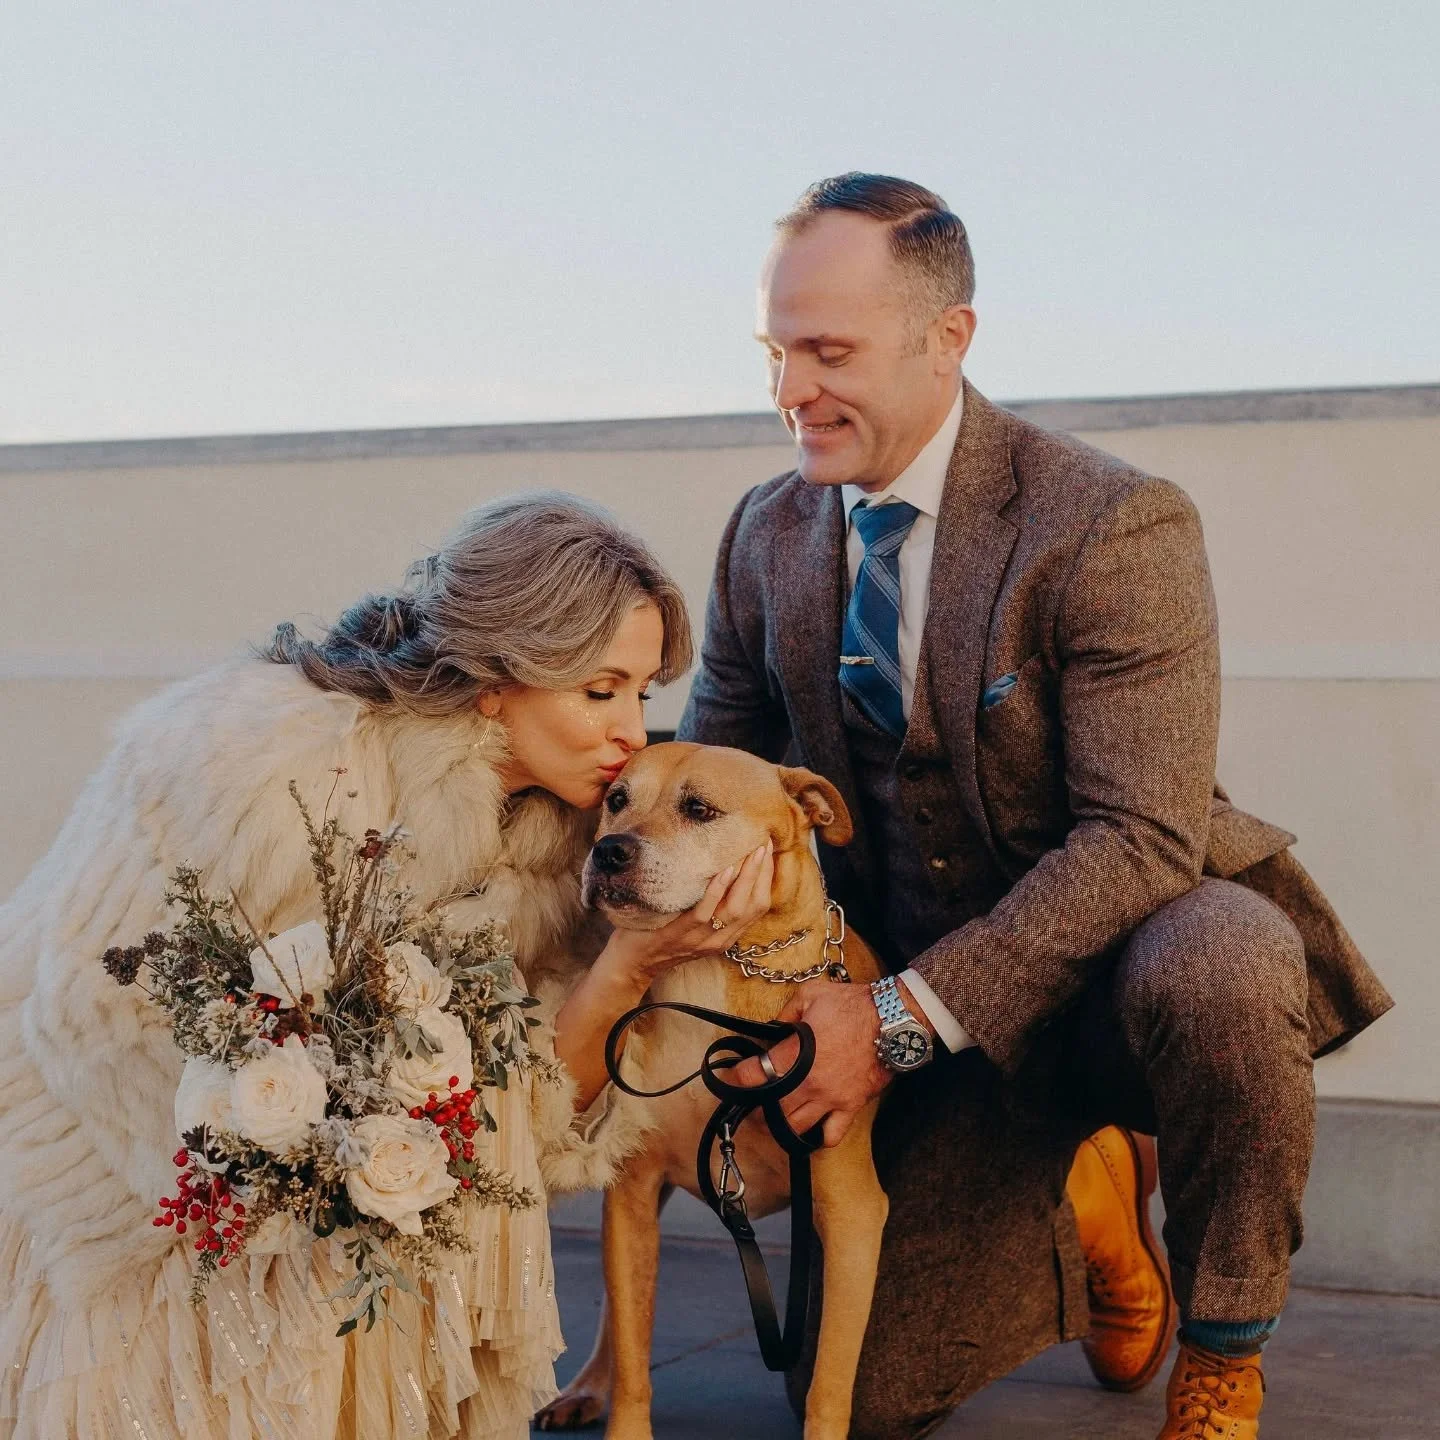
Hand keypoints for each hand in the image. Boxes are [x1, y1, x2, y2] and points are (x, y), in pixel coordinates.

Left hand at [599, 840, 774, 984]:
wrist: (630, 965)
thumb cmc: (660, 935)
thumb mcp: (693, 925)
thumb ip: (711, 905)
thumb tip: (722, 866)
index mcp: (725, 936)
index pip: (758, 908)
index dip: (766, 879)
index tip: (767, 852)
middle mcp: (717, 940)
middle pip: (752, 907)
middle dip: (761, 874)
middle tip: (764, 845)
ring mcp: (699, 939)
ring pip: (733, 910)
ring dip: (746, 878)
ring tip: (751, 852)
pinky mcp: (678, 936)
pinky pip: (702, 913)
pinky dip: (716, 891)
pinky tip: (724, 870)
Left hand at [728, 980, 897, 1147]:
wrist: (892, 1020)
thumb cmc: (852, 1006)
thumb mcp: (811, 994)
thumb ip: (787, 1011)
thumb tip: (775, 1025)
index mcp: (795, 1055)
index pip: (753, 1075)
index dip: (735, 1079)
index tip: (729, 1080)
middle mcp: (809, 1082)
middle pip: (770, 1111)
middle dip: (754, 1111)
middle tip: (748, 1105)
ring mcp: (830, 1099)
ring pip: (796, 1128)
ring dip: (779, 1127)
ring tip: (772, 1121)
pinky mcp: (850, 1107)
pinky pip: (831, 1136)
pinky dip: (818, 1139)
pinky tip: (811, 1130)